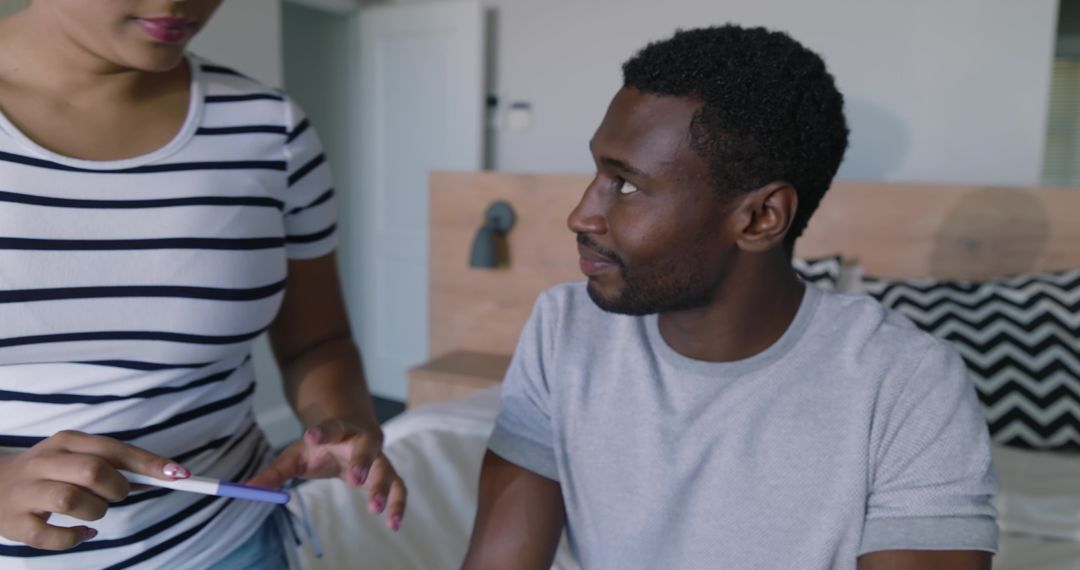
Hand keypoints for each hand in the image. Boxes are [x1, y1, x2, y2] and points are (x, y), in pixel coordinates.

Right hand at [0, 431, 188, 550]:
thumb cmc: (51, 472)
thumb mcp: (78, 457)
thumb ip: (115, 463)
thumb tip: (165, 474)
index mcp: (66, 442)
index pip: (114, 449)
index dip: (148, 463)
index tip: (179, 474)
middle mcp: (45, 462)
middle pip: (93, 471)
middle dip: (117, 488)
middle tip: (117, 495)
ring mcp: (27, 493)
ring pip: (71, 500)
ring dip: (96, 511)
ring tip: (95, 512)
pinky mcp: (15, 523)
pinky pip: (50, 536)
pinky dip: (74, 537)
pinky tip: (83, 533)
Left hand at [246, 418, 406, 530]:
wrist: (353, 429)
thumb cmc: (321, 446)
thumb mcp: (296, 455)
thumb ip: (274, 473)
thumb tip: (245, 490)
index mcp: (339, 430)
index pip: (332, 427)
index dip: (324, 431)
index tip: (313, 436)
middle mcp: (362, 441)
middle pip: (367, 447)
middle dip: (362, 461)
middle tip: (354, 479)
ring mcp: (378, 457)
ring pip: (386, 469)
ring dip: (382, 488)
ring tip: (375, 509)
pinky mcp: (387, 473)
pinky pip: (399, 487)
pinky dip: (399, 504)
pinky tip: (394, 525)